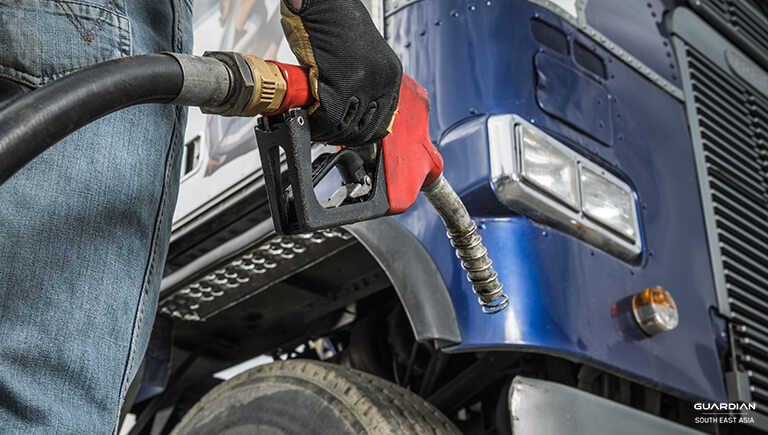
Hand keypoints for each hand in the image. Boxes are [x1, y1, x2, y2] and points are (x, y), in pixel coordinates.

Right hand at [280, 0, 402, 145]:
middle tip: (323, 132)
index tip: (346, 136)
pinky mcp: (340, 82)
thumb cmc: (336, 24)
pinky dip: (314, 123)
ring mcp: (362, 82)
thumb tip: (353, 113)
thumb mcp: (363, 58)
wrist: (322, 1)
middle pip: (363, 129)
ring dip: (325, 131)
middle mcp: (382, 80)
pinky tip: (306, 116)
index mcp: (390, 75)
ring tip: (312, 124)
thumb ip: (364, 83)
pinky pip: (327, 118)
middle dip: (340, 136)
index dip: (361, 136)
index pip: (383, 122)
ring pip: (343, 127)